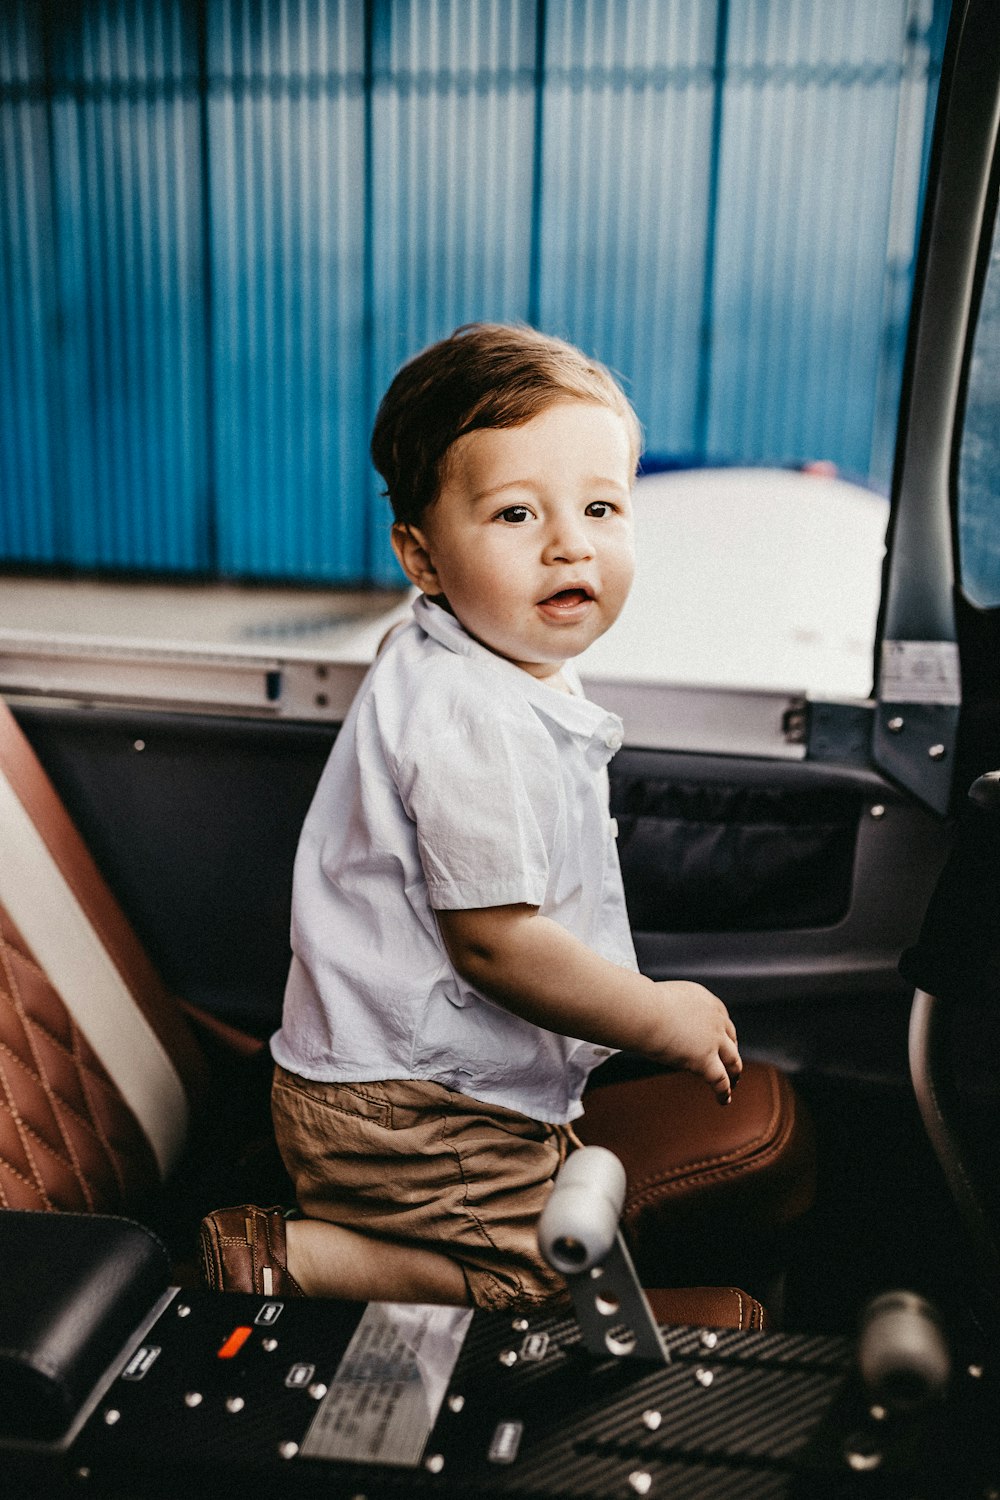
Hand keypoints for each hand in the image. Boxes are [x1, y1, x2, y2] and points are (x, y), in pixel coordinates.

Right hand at [648, 981, 741, 1102]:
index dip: (725, 1036)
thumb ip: (674, 1011)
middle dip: (732, 1054)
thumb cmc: (642, 1005)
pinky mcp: (705, 1060)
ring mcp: (713, 1040)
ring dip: (734, 1075)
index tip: (723, 1045)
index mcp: (707, 1002)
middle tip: (731, 1066)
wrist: (642, 1011)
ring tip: (732, 1085)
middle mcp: (716, 1020)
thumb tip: (662, 1021)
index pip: (723, 1021)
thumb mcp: (667, 1000)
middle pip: (731, 1041)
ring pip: (733, 1062)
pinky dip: (724, 1092)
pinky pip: (720, 1080)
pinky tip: (723, 1100)